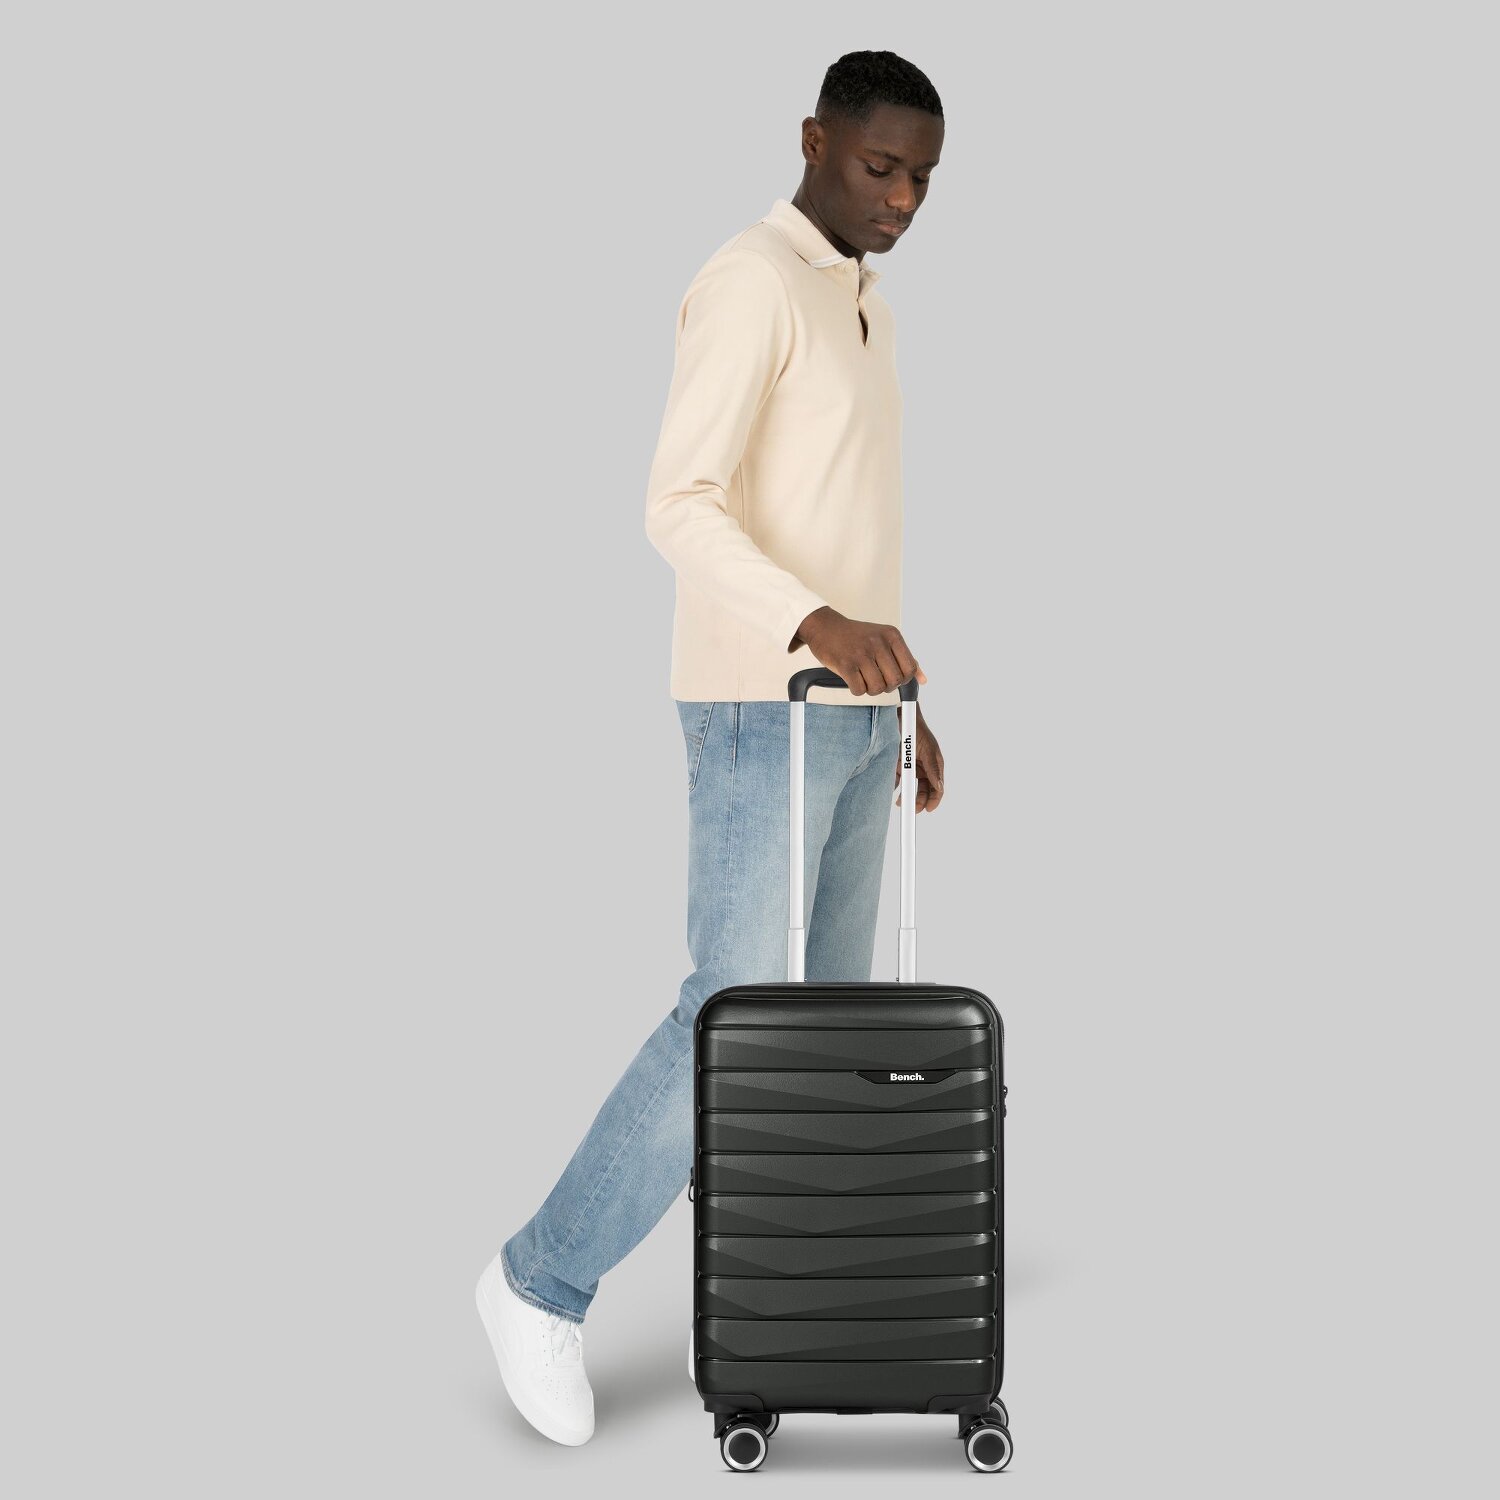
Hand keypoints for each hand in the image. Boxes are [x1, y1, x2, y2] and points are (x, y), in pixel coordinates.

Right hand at [794, 606, 926, 695]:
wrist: (825, 627)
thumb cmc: (855, 636)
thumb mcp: (884, 640)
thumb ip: (905, 658)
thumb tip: (923, 680)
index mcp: (891, 635)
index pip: (910, 669)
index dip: (902, 679)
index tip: (891, 676)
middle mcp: (878, 642)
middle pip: (895, 681)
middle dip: (886, 686)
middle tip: (876, 679)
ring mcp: (861, 653)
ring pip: (878, 688)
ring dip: (871, 689)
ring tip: (864, 679)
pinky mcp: (845, 664)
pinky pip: (859, 690)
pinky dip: (857, 690)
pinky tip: (853, 679)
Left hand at [894, 703, 944, 812]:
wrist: (897, 714)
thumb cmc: (916, 729)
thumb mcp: (927, 748)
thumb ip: (933, 768)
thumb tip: (939, 787)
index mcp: (934, 765)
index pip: (937, 787)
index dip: (934, 800)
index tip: (927, 809)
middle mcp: (922, 768)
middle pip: (923, 791)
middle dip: (918, 802)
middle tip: (911, 810)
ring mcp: (909, 767)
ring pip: (909, 788)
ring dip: (906, 797)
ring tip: (899, 802)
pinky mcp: (896, 765)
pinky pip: (895, 781)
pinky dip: (893, 786)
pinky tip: (892, 789)